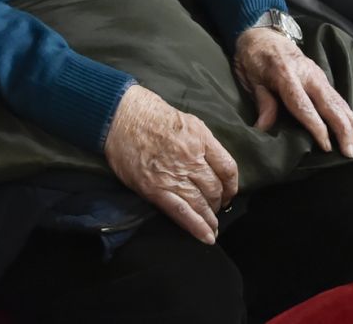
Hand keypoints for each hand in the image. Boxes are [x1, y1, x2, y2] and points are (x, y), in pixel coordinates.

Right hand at [103, 85, 237, 244]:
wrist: (120, 116)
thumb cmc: (151, 114)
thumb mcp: (187, 121)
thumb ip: (203, 142)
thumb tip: (213, 164)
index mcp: (201, 139)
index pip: (227, 168)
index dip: (232, 185)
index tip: (229, 192)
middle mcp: (191, 159)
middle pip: (215, 188)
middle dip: (218, 202)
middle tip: (216, 207)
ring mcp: (173, 175)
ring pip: (201, 204)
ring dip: (210, 218)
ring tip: (212, 227)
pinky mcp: (155, 189)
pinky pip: (181, 212)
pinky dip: (196, 227)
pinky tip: (206, 237)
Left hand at [233, 27, 352, 158]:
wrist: (263, 34)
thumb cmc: (254, 59)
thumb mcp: (251, 78)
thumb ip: (262, 101)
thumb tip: (263, 127)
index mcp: (286, 75)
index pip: (303, 105)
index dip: (316, 126)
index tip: (326, 146)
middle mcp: (308, 75)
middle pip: (330, 104)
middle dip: (343, 129)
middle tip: (350, 153)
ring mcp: (318, 76)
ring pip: (340, 102)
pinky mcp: (323, 78)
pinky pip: (339, 99)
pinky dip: (351, 116)